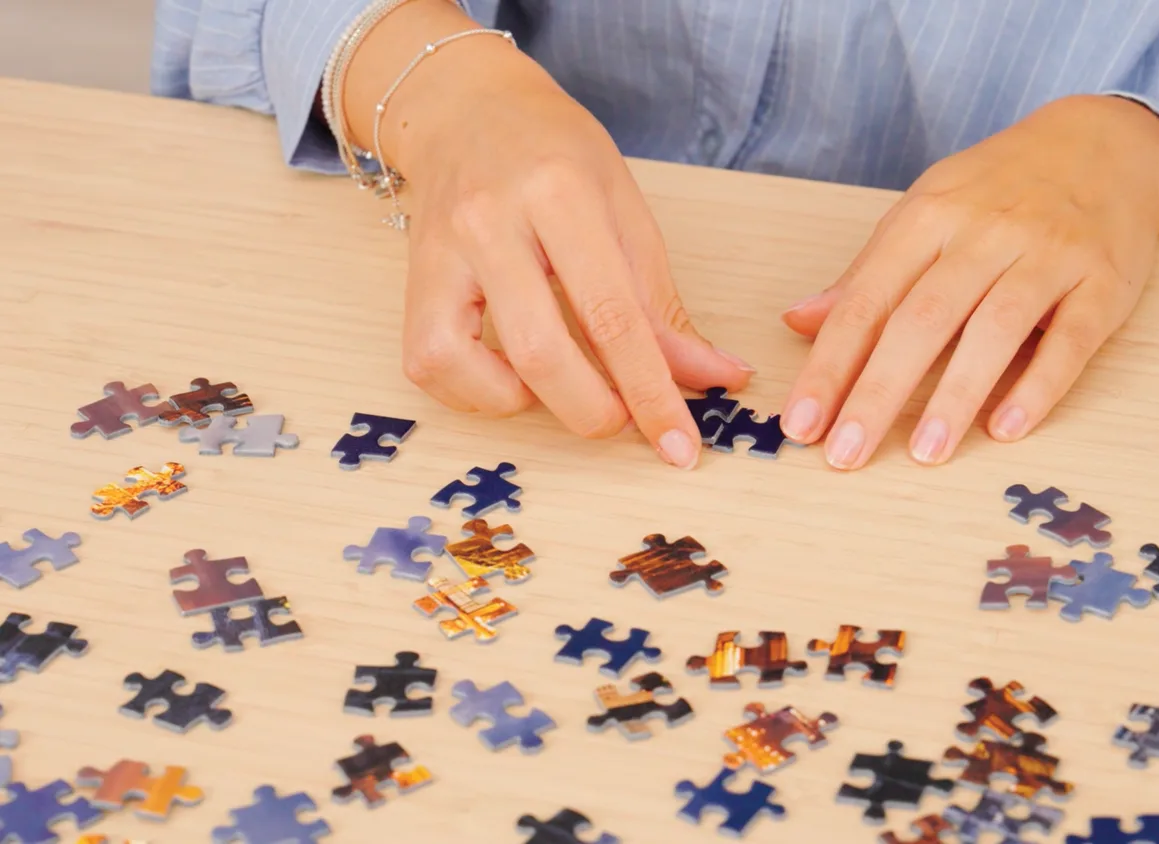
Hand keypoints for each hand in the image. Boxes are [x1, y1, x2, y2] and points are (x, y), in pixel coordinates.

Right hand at [343, 0, 751, 467]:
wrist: (466, 107)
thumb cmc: (555, 155)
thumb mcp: (625, 208)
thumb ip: (661, 302)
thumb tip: (714, 377)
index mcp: (559, 192)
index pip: (612, 314)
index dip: (651, 392)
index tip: (680, 447)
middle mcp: (490, 221)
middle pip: (539, 350)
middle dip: (594, 411)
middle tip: (625, 422)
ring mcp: (440, 252)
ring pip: (464, 363)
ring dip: (526, 403)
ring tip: (564, 388)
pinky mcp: (410, 281)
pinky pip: (429, 363)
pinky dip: (476, 392)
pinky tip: (513, 377)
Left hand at [778, 94, 1158, 468]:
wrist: (1106, 143)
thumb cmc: (1002, 187)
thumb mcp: (927, 209)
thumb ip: (869, 272)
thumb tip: (800, 321)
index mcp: (929, 216)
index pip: (866, 300)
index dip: (830, 366)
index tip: (801, 423)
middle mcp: (985, 234)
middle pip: (922, 319)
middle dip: (878, 392)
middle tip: (846, 455)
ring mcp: (1048, 256)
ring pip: (995, 330)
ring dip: (956, 396)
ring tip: (925, 453)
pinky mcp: (1103, 282)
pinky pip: (1070, 340)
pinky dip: (1040, 386)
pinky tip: (1009, 429)